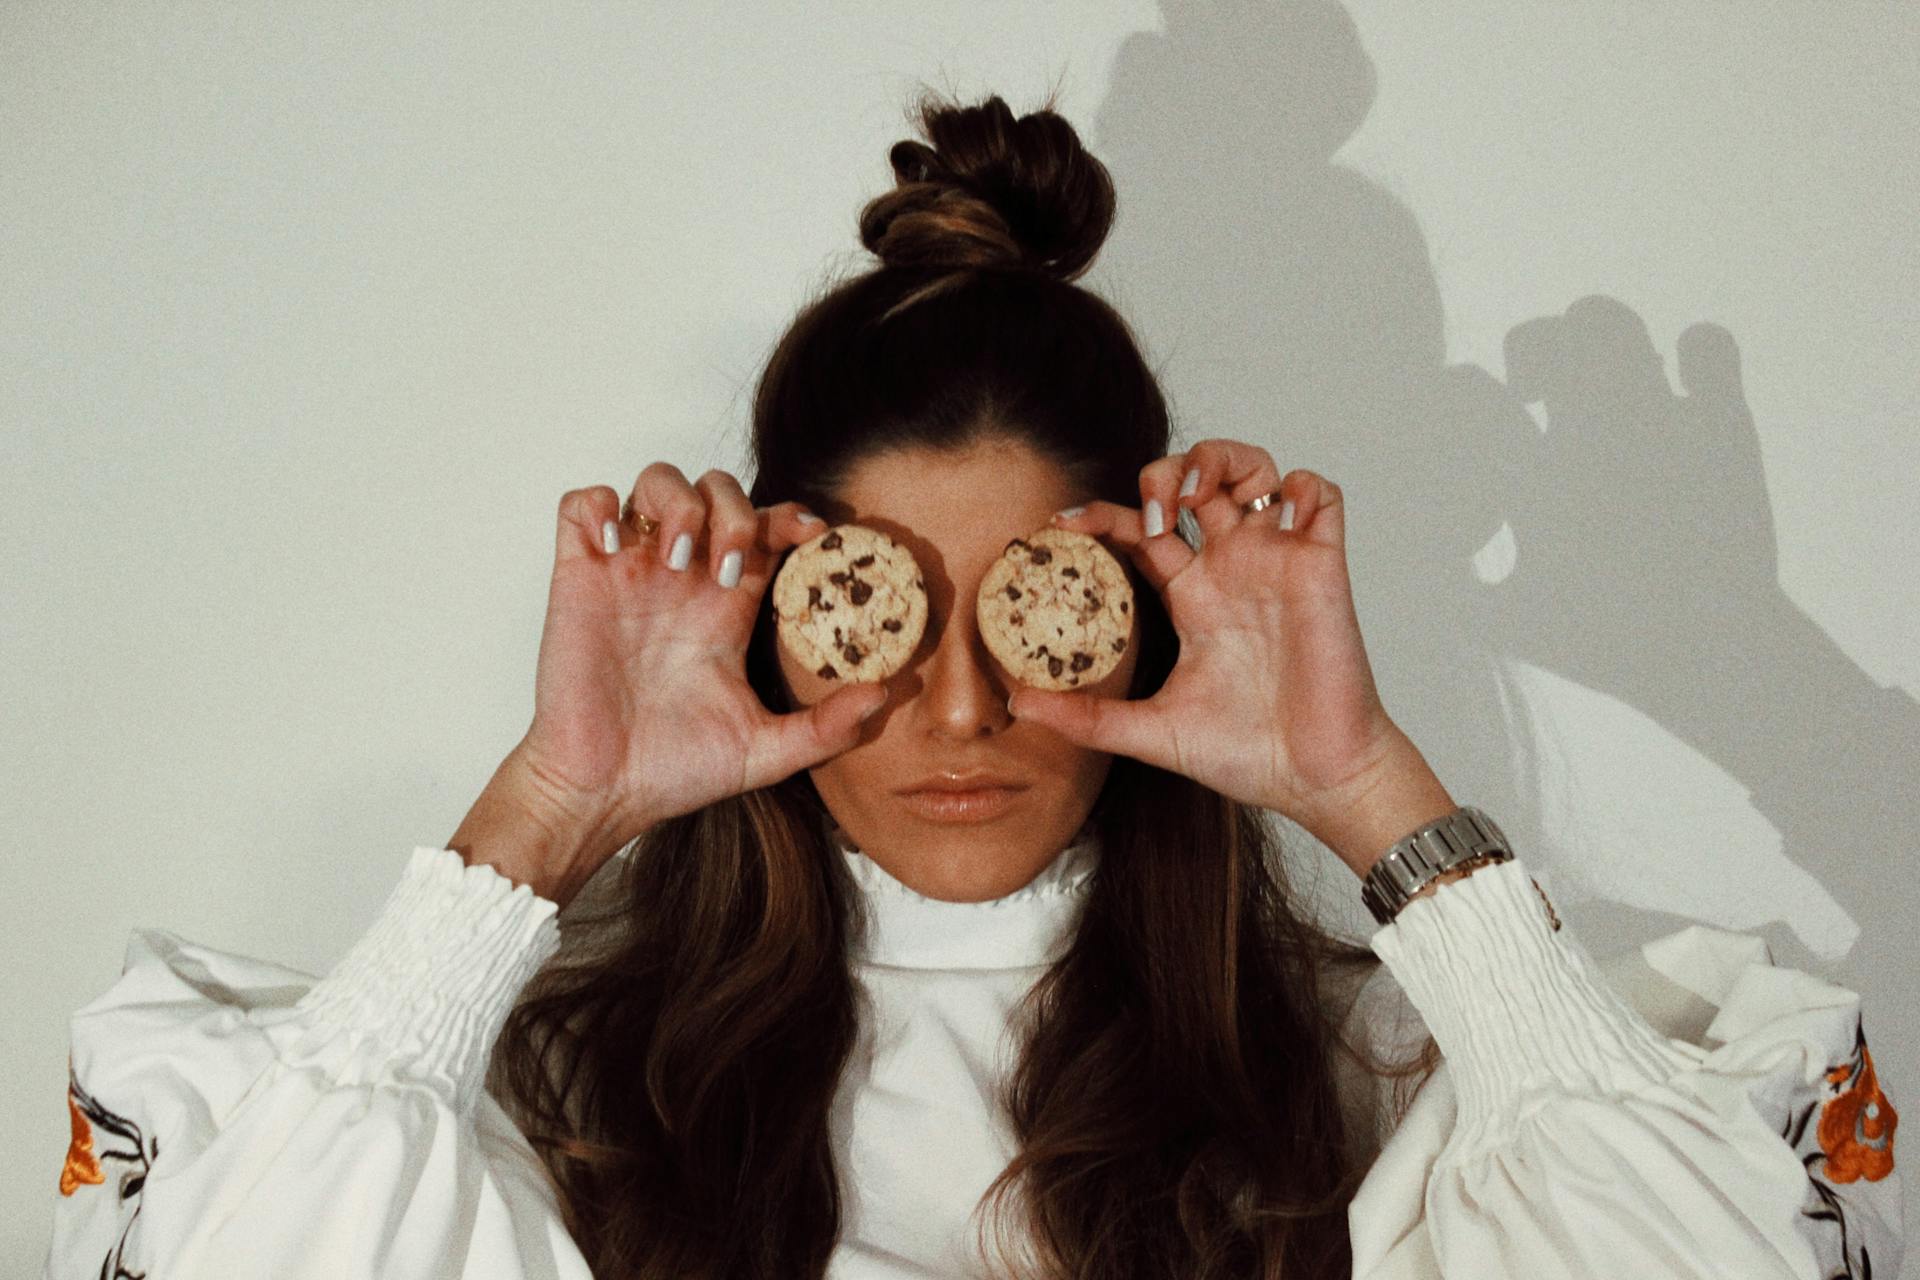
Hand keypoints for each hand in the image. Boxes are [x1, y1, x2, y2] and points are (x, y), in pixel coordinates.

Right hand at [498, 464, 887, 894]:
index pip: (766, 528)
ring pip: (655, 481)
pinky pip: (582, 506)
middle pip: (717, 489)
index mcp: (727, 607)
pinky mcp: (577, 578)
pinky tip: (614, 550)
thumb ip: (826, 727)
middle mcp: (682, 580)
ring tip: (679, 559)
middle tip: (729, 567)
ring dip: (677, 501)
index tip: (812, 536)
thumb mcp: (765, 752)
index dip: (791, 516)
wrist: (602, 794)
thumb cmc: (674, 772)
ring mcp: (628, 574)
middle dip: (734, 510)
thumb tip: (884, 695)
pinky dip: (598, 508)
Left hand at [1007, 438, 1445, 869]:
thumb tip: (1018, 706)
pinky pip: (1322, 496)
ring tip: (1199, 495)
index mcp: (1191, 598)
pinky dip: (1301, 485)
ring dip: (1224, 461)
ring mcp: (1277, 563)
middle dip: (1166, 473)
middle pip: (1195, 482)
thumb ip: (1086, 718)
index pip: (1141, 530)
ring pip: (1255, 471)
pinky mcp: (1323, 567)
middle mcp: (1231, 570)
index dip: (1103, 515)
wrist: (1314, 780)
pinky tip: (1277, 513)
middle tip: (1154, 509)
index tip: (1062, 524)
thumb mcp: (1150, 733)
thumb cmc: (1244, 756)